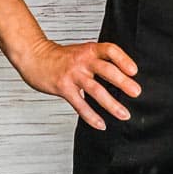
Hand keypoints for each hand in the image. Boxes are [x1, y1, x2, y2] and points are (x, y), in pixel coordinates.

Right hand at [13, 37, 139, 130]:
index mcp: (90, 49)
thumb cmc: (61, 56)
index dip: (124, 59)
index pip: (110, 50)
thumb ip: (98, 59)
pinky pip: (80, 105)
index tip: (134, 71)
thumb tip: (121, 73)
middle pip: (106, 70)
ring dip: (111, 104)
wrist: (35, 57)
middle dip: (123, 82)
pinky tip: (101, 124)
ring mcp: (73, 75)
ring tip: (124, 114)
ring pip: (96, 90)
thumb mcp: (82, 51)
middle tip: (136, 92)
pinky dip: (91, 116)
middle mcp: (83, 61)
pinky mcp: (63, 88)